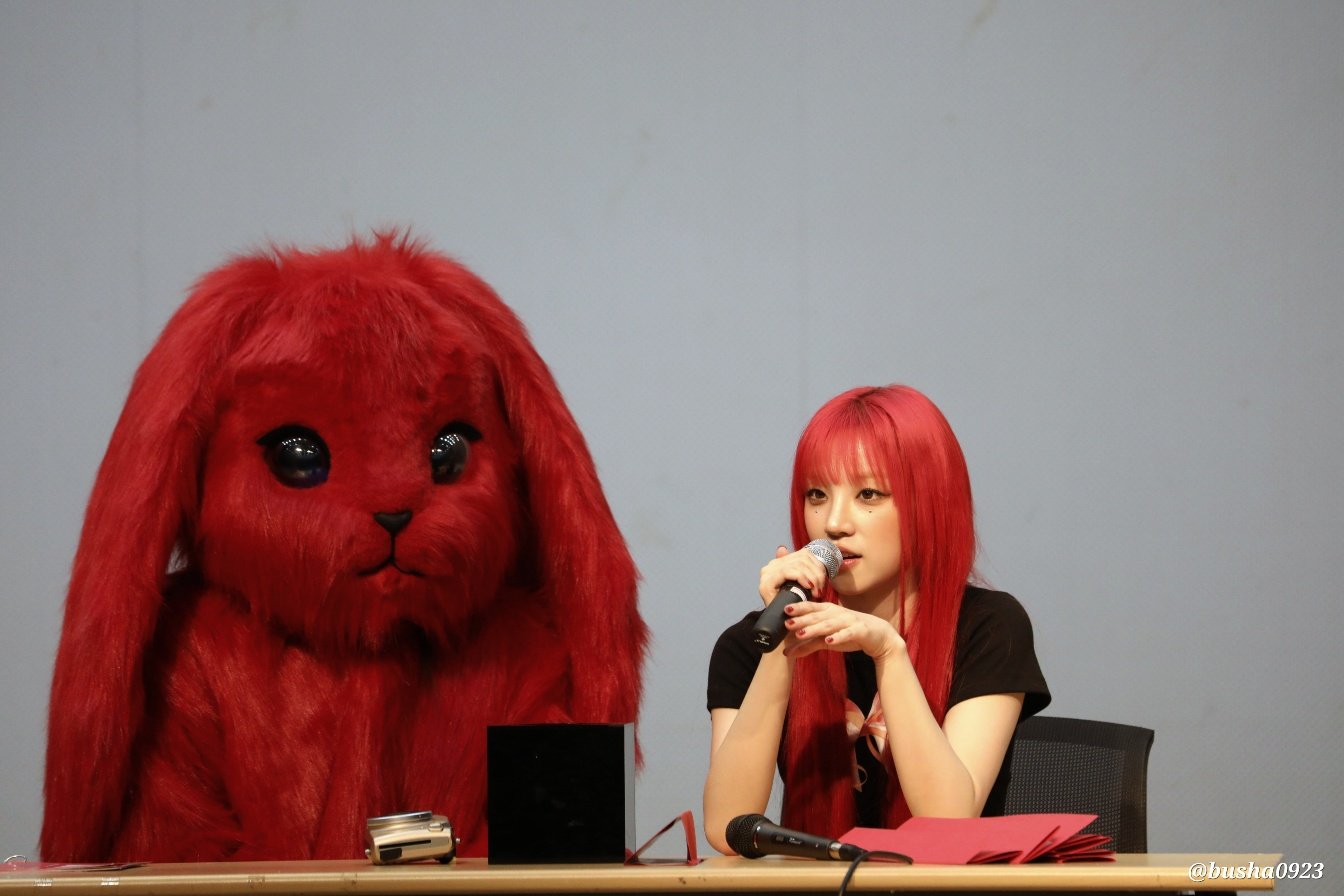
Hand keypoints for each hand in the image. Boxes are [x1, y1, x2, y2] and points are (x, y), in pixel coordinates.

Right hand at [758, 545, 830, 605]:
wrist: (781, 625)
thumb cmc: (794, 606)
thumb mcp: (799, 586)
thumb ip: (795, 568)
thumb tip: (782, 548)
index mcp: (778, 563)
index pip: (803, 555)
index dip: (817, 565)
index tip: (824, 579)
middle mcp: (771, 566)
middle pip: (802, 559)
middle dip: (816, 573)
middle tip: (821, 589)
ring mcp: (767, 573)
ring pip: (797, 564)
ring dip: (812, 578)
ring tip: (816, 591)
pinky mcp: (767, 582)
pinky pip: (788, 571)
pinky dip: (801, 578)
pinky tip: (809, 587)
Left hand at [781, 600, 905, 660]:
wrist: (879, 636)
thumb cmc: (850, 633)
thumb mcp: (827, 639)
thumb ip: (808, 644)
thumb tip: (786, 652)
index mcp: (828, 611)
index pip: (811, 607)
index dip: (798, 608)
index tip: (783, 610)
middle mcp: (837, 613)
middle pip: (817, 616)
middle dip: (801, 619)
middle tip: (786, 623)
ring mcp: (849, 621)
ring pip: (829, 624)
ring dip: (814, 628)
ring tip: (801, 633)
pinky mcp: (860, 631)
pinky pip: (847, 633)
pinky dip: (838, 637)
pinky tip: (829, 641)